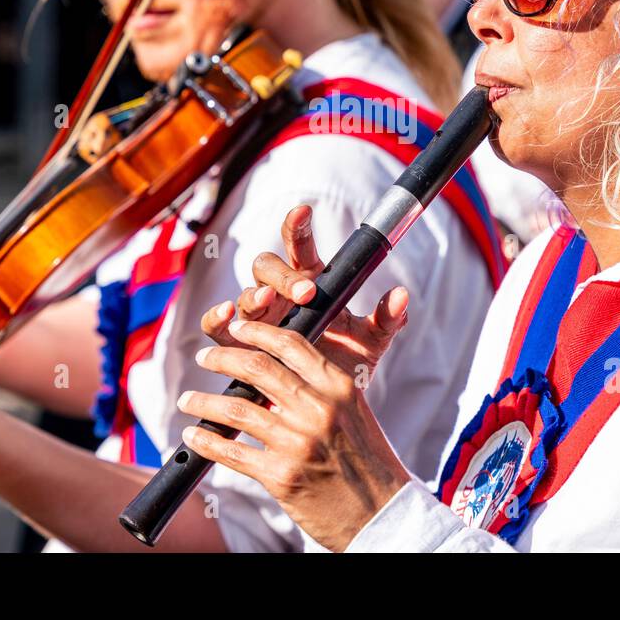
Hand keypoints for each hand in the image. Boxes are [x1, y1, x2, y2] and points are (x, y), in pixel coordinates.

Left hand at [178, 315, 410, 551]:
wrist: (382, 514)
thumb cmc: (367, 461)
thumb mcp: (352, 412)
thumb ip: (318, 390)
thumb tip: (271, 374)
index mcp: (339, 387)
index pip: (290, 344)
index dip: (256, 332)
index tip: (236, 330)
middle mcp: (318, 409)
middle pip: (257, 368)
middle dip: (221, 359)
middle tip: (204, 359)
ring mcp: (298, 443)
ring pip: (236, 409)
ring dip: (203, 402)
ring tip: (188, 400)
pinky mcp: (281, 476)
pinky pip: (231, 452)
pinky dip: (206, 441)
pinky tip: (193, 435)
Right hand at [199, 204, 408, 387]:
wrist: (324, 407)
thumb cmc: (344, 366)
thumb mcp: (370, 344)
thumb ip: (386, 320)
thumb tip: (402, 296)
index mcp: (311, 283)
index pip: (300, 247)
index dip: (297, 226)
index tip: (303, 211)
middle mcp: (279, 294)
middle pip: (267, 266)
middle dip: (284, 275)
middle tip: (306, 292)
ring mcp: (256, 317)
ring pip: (245, 292)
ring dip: (255, 294)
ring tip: (268, 299)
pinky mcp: (236, 343)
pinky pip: (217, 326)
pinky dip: (217, 317)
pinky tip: (226, 314)